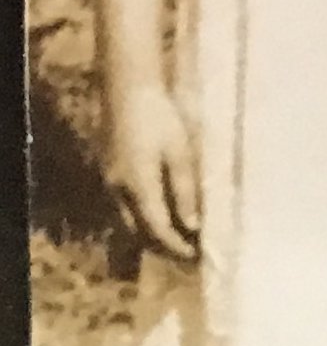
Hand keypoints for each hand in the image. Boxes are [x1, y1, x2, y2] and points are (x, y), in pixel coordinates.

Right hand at [104, 80, 199, 263]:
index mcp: (138, 187)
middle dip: (163, 247)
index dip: (177, 247)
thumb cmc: (161, 117)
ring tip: (178, 238)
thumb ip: (185, 190)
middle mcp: (118, 189)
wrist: (128, 88)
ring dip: (151, 234)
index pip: (158, 230)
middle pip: (139, 232)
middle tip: (189, 253)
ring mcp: (109, 180)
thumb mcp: (180, 152)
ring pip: (128, 220)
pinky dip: (142, 216)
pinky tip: (159, 212)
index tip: (197, 257)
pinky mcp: (109, 170)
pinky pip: (124, 205)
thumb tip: (193, 226)